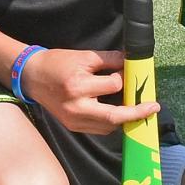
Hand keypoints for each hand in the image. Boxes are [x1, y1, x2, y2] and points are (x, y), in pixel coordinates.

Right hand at [20, 48, 155, 135]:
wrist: (31, 77)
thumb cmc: (57, 64)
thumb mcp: (84, 56)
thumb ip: (109, 59)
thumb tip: (130, 62)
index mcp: (78, 86)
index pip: (113, 86)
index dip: (124, 78)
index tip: (132, 74)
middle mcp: (76, 107)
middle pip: (114, 117)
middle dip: (136, 113)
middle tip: (153, 108)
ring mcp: (73, 120)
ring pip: (108, 126)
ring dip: (125, 118)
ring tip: (138, 109)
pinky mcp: (72, 126)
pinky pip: (98, 129)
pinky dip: (112, 122)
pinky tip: (119, 113)